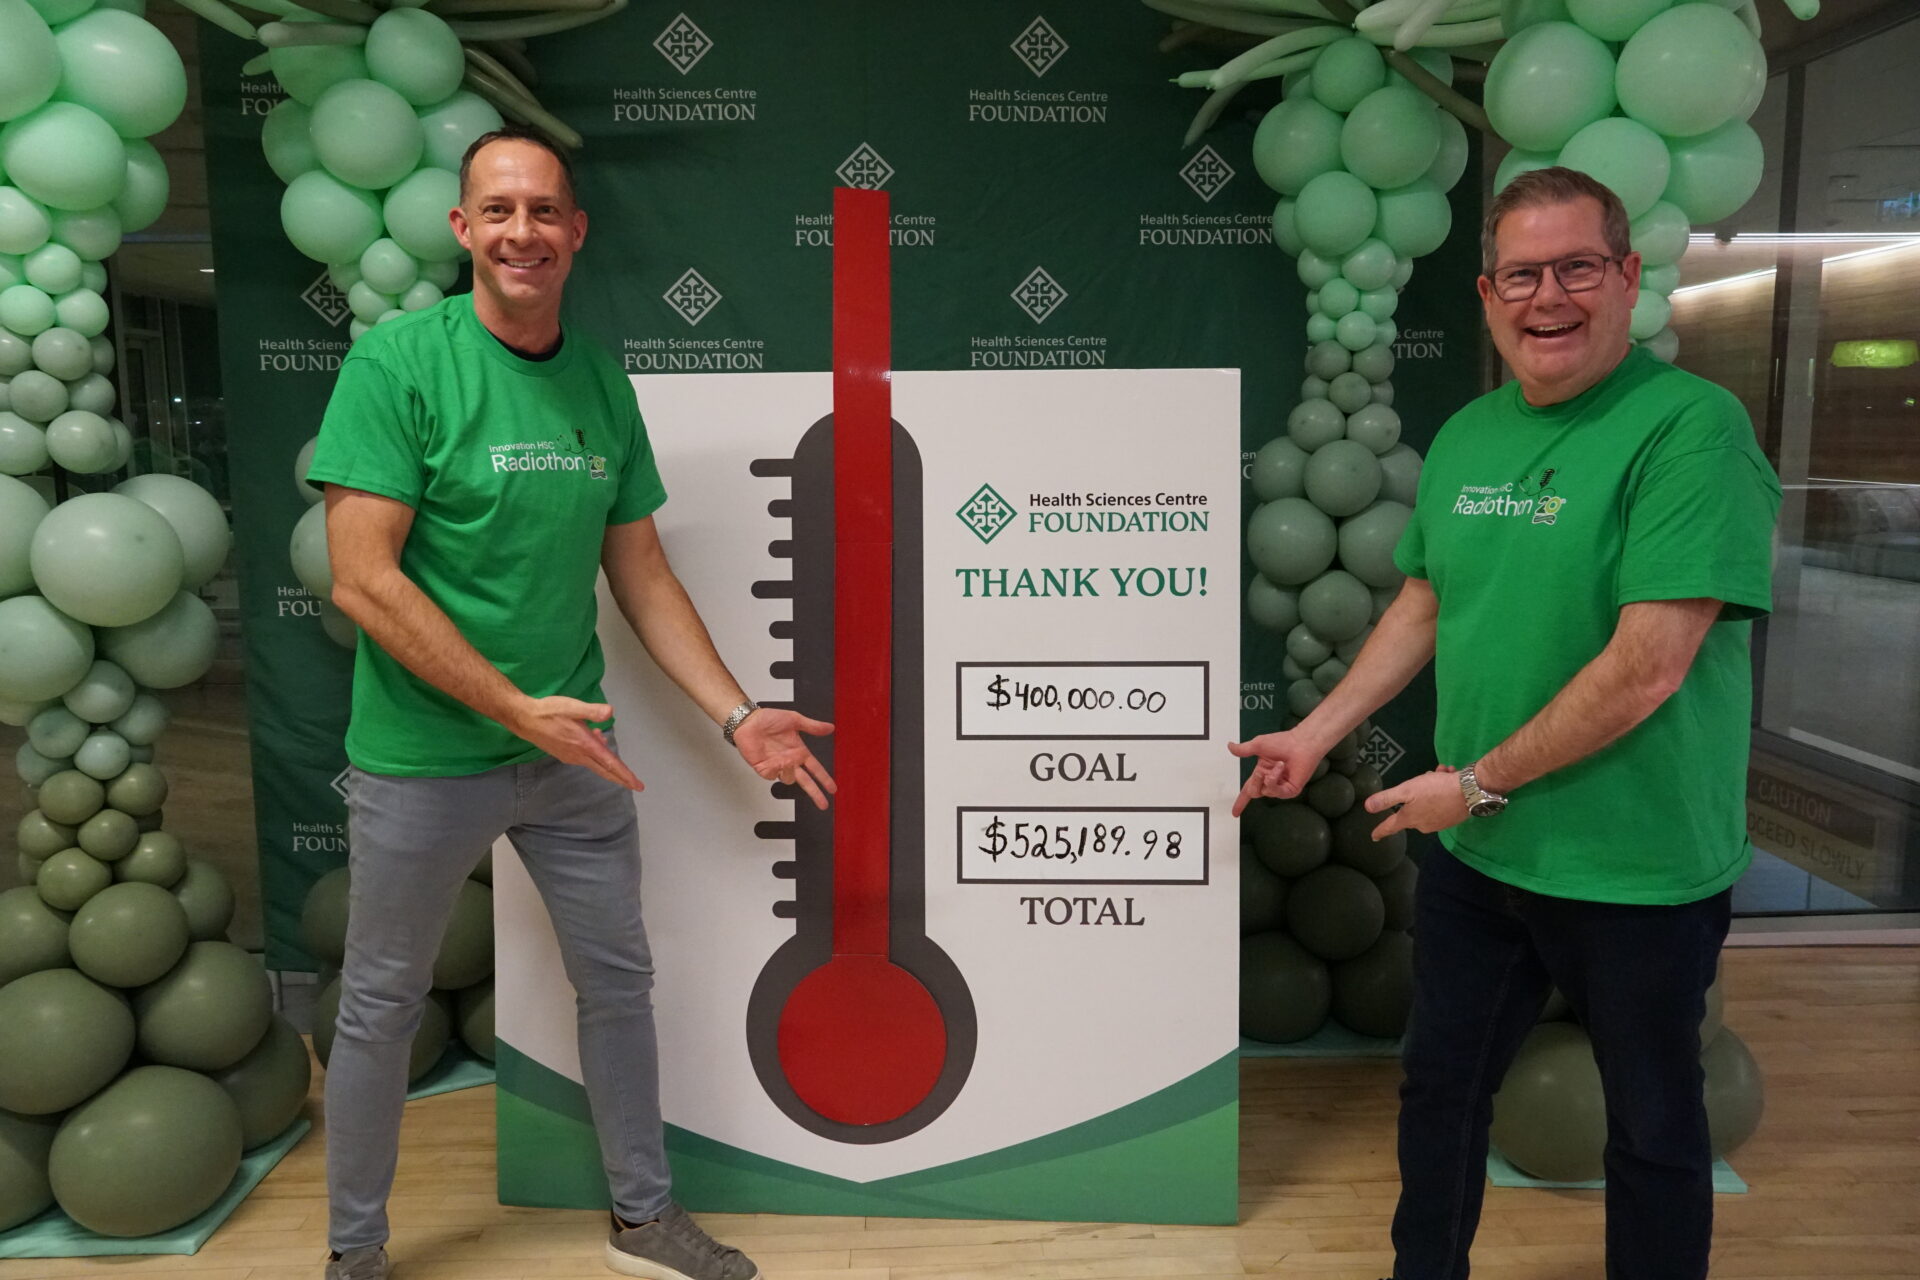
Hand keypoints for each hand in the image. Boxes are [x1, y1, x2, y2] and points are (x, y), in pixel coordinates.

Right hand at [510, 696, 643, 790]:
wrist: (524, 719)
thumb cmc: (549, 711)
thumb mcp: (572, 707)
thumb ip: (591, 711)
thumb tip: (609, 712)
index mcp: (585, 744)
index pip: (610, 763)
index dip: (625, 774)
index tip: (637, 785)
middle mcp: (579, 755)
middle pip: (605, 770)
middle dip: (622, 778)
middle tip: (636, 786)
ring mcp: (571, 756)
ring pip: (595, 764)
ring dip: (608, 764)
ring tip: (617, 759)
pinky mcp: (564, 754)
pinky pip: (586, 759)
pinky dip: (596, 755)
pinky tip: (596, 740)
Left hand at [733, 707, 836, 809]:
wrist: (748, 721)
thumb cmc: (768, 719)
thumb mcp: (794, 719)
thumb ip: (813, 726)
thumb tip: (829, 728)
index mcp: (799, 752)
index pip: (815, 769)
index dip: (824, 779)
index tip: (832, 788)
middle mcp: (790, 761)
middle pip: (806, 782)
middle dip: (815, 793)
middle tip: (823, 803)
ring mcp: (777, 766)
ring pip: (789, 779)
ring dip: (789, 772)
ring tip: (785, 760)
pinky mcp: (764, 769)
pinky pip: (772, 776)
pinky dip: (774, 770)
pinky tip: (772, 761)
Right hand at [1227, 731, 1326, 815]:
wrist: (1300, 743)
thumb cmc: (1283, 742)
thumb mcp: (1258, 745)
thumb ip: (1243, 750)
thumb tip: (1230, 746)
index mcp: (1261, 773)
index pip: (1248, 790)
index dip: (1241, 801)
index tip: (1234, 813)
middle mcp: (1270, 781)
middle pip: (1254, 792)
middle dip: (1255, 782)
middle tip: (1261, 771)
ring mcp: (1281, 787)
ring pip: (1265, 792)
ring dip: (1268, 778)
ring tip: (1277, 765)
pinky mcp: (1290, 790)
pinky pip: (1276, 792)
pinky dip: (1275, 780)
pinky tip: (1281, 769)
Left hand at [1365, 767, 1465, 839]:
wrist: (1470, 792)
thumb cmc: (1435, 789)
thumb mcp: (1407, 790)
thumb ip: (1387, 799)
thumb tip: (1367, 807)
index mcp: (1409, 819)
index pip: (1390, 826)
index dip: (1381, 830)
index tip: (1374, 836)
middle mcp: (1423, 825)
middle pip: (1412, 808)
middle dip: (1418, 791)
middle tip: (1428, 776)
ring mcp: (1438, 823)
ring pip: (1429, 802)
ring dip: (1433, 786)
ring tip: (1442, 773)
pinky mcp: (1452, 819)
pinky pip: (1442, 802)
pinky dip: (1444, 790)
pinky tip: (1450, 778)